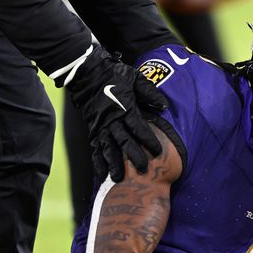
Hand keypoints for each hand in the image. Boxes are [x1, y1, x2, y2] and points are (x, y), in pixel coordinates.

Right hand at [66, 49, 168, 181]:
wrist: (87, 73)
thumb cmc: (114, 75)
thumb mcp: (135, 78)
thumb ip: (150, 93)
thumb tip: (164, 105)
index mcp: (124, 107)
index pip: (138, 127)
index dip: (148, 139)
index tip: (158, 151)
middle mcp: (112, 120)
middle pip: (123, 140)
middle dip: (133, 156)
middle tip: (143, 169)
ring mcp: (100, 126)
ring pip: (107, 148)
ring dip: (113, 163)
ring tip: (118, 178)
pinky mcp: (92, 130)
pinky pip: (94, 148)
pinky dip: (97, 162)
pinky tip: (101, 174)